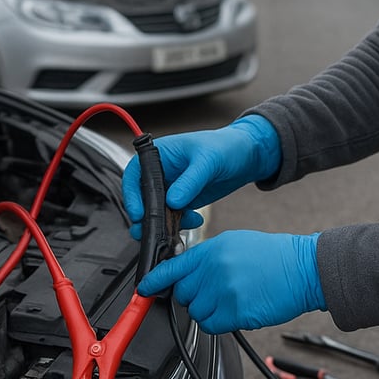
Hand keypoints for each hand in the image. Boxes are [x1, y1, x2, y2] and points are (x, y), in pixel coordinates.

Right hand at [122, 115, 280, 235]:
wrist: (246, 156)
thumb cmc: (226, 146)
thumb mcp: (208, 161)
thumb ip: (190, 181)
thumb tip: (172, 201)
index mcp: (160, 154)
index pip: (135, 174)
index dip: (132, 194)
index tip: (139, 213)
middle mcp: (162, 171)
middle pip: (142, 196)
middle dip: (145, 215)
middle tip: (150, 230)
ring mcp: (171, 187)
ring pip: (156, 210)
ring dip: (161, 223)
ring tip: (171, 232)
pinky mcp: (183, 200)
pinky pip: (173, 216)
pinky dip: (178, 224)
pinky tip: (193, 222)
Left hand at [137, 230, 324, 333]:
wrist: (303, 268)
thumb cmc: (273, 256)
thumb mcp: (234, 243)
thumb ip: (206, 257)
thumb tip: (185, 271)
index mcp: (211, 250)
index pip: (171, 268)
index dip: (154, 281)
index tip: (144, 290)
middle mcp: (213, 270)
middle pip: (182, 294)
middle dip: (194, 295)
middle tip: (215, 291)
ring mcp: (223, 292)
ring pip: (196, 312)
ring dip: (208, 310)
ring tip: (230, 299)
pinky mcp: (235, 312)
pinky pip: (211, 326)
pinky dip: (219, 323)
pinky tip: (235, 310)